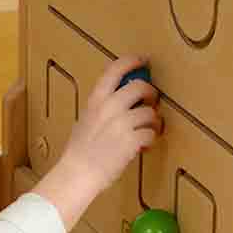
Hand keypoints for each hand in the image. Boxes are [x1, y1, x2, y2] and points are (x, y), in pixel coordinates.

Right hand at [33, 56, 160, 229]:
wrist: (78, 173)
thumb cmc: (80, 150)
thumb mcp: (86, 119)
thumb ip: (103, 107)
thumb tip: (123, 98)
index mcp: (96, 100)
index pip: (114, 70)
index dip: (132, 61)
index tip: (143, 60)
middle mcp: (109, 107)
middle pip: (140, 86)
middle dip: (151, 93)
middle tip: (152, 100)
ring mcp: (121, 124)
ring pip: (150, 112)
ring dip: (154, 121)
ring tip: (148, 130)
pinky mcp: (131, 141)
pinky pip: (152, 133)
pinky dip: (151, 139)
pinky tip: (145, 145)